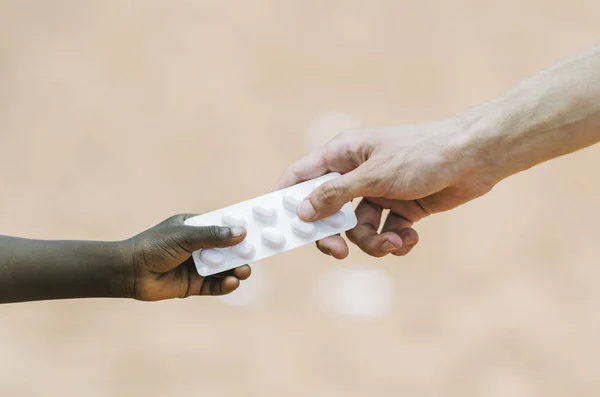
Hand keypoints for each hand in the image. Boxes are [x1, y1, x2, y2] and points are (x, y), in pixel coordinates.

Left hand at [121, 214, 250, 300]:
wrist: (130, 272)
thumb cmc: (155, 246)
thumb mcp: (186, 236)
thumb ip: (213, 236)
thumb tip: (241, 232)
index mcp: (196, 228)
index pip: (223, 227)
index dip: (239, 229)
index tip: (258, 231)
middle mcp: (199, 247)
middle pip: (227, 249)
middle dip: (242, 252)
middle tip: (254, 255)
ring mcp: (197, 266)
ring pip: (224, 268)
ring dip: (236, 269)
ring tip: (244, 271)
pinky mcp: (194, 285)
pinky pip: (215, 285)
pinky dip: (225, 284)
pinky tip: (232, 282)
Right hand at [275, 119, 497, 258]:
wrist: (474, 158)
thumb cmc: (422, 155)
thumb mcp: (374, 176)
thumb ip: (335, 194)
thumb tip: (301, 210)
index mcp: (342, 155)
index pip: (300, 177)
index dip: (287, 201)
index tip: (283, 228)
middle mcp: (355, 174)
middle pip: (328, 212)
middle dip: (335, 235)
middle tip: (339, 253)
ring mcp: (377, 192)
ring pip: (359, 229)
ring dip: (375, 242)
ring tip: (395, 243)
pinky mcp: (400, 208)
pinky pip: (385, 232)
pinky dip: (396, 240)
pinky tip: (410, 238)